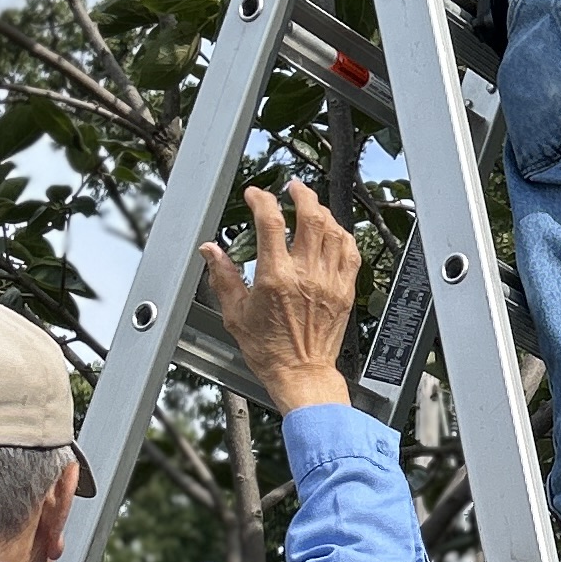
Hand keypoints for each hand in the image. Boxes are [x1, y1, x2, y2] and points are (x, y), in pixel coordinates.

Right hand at [202, 181, 359, 411]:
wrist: (302, 374)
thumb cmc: (269, 350)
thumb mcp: (235, 314)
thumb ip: (222, 277)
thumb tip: (209, 250)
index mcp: (275, 278)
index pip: (270, 222)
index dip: (262, 200)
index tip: (255, 195)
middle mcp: (306, 275)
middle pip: (310, 216)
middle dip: (301, 194)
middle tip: (292, 187)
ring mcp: (329, 281)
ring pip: (333, 230)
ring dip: (322, 211)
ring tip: (311, 205)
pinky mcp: (345, 290)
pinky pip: (351, 251)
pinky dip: (343, 234)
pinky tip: (334, 230)